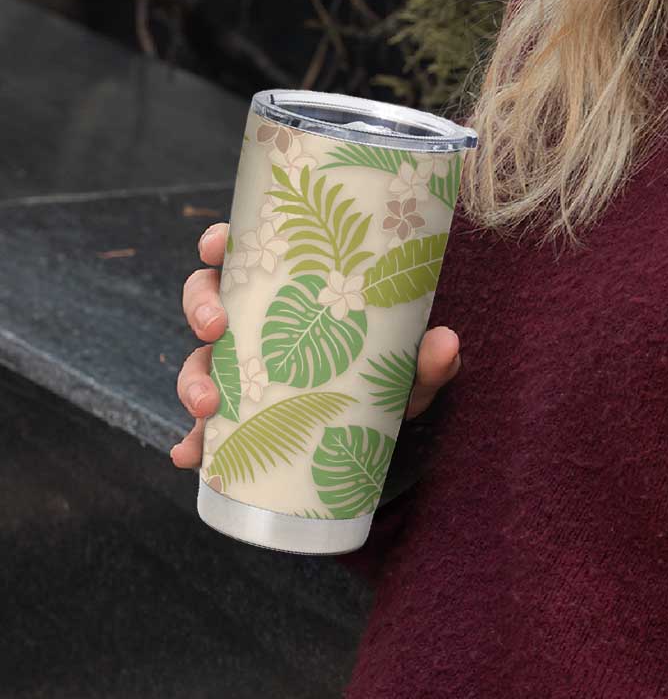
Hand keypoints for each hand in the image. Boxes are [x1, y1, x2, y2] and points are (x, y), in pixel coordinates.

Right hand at [169, 222, 461, 467]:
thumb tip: (447, 343)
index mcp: (291, 291)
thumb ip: (427, 358)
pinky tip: (189, 456)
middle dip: (200, 310)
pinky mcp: (240, 419)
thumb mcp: (409, 367)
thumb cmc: (390, 375)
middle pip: (207, 300)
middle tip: (216, 329)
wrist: (384, 430)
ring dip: (191, 379)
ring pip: (199, 360)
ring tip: (207, 406)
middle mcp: (259, 324)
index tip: (216, 246)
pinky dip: (193, 442)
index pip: (246, 254)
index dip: (219, 242)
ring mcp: (245, 370)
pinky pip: (205, 428)